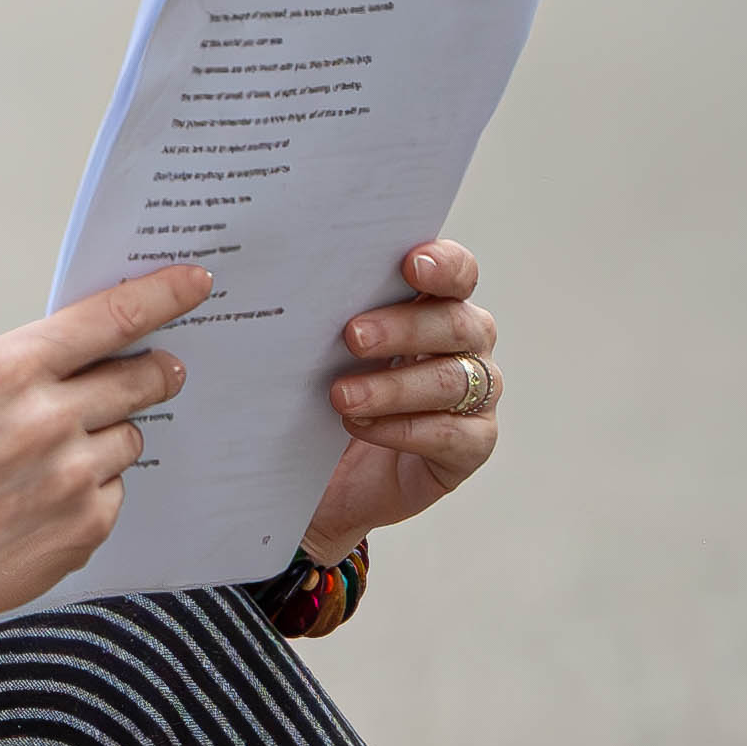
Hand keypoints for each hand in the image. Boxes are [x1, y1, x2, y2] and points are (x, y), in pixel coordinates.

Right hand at [0, 266, 205, 638]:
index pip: (113, 317)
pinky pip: (116, 492)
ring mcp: (73, 475)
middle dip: (155, 372)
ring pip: (131, 437)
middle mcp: (47, 417)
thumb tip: (107, 347)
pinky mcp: (87, 525)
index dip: (163, 295)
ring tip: (50, 465)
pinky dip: (91, 495)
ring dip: (107, 443)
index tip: (195, 282)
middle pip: (144, 375)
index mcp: (8, 370)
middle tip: (159, 373)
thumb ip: (34, 368)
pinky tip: (42, 507)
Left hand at [305, 238, 499, 556]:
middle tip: (352, 336)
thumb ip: (316, 318)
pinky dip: (404, 429)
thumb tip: (271, 288)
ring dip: (394, 386)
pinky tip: (362, 427)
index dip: (443, 265)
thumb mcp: (315, 355)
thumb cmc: (323, 401)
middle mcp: (465, 347)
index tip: (411, 264)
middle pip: (457, 323)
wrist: (327, 481)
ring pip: (451, 380)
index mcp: (434, 308)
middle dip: (404, 327)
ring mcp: (475, 397)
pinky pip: (451, 434)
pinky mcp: (471, 445)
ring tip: (342, 396)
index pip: (456, 275)